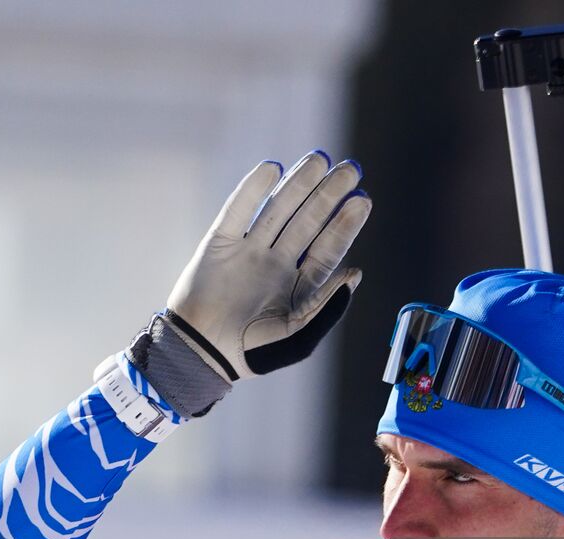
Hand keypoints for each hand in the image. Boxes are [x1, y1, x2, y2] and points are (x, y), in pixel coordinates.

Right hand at [166, 151, 370, 380]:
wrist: (200, 353)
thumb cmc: (253, 354)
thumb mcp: (298, 337)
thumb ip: (327, 307)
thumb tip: (355, 273)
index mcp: (299, 285)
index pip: (328, 247)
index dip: (345, 224)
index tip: (363, 200)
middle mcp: (277, 263)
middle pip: (308, 221)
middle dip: (328, 195)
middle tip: (350, 169)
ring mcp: (249, 250)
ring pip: (278, 209)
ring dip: (298, 184)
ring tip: (320, 159)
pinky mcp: (219, 242)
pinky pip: (238, 210)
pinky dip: (253, 189)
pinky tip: (273, 169)